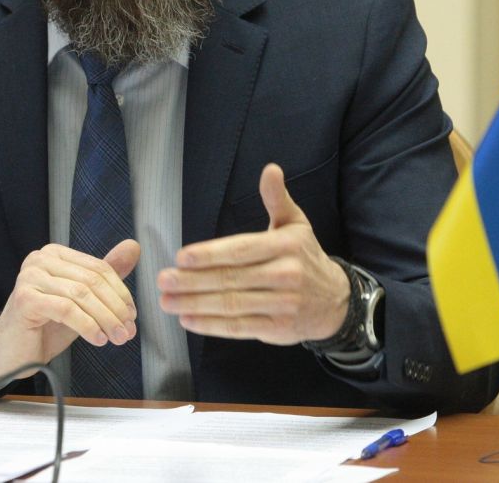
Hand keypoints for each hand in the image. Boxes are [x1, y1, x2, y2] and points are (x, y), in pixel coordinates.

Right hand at [0, 240, 139, 388]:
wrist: (10, 353)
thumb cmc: (45, 326)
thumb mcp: (81, 301)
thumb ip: (104, 276)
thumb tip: (133, 247)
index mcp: (55, 254)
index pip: (99, 268)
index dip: (120, 293)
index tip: (132, 316)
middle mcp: (40, 259)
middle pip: (92, 280)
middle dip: (116, 308)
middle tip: (129, 331)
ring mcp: (30, 277)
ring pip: (82, 295)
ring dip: (106, 319)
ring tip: (118, 338)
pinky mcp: (26, 299)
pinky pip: (67, 310)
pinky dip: (88, 326)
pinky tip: (98, 339)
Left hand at [157, 163, 349, 343]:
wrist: (335, 301)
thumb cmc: (305, 257)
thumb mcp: (296, 224)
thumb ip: (277, 199)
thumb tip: (270, 169)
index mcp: (286, 246)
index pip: (242, 250)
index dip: (210, 254)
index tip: (181, 257)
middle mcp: (285, 276)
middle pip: (231, 279)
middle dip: (193, 281)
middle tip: (163, 280)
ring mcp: (282, 305)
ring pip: (232, 305)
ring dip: (195, 304)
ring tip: (166, 301)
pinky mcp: (277, 330)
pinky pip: (239, 327)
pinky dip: (211, 325)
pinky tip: (187, 320)